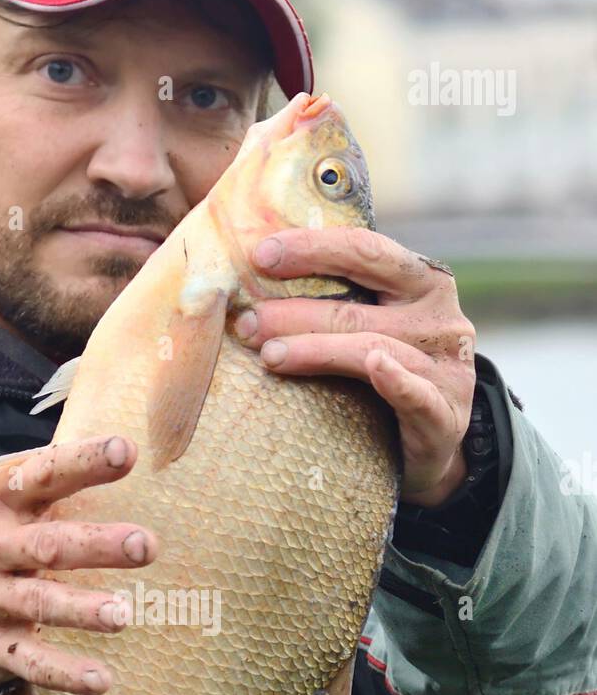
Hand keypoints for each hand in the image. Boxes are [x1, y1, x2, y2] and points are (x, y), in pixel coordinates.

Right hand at [0, 435, 156, 694]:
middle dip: (97, 544)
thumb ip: (49, 479)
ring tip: (123, 615)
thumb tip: (122, 443)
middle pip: (48, 545)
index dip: (83, 462)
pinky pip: (31, 663)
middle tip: (146, 545)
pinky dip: (65, 673)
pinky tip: (101, 681)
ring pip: (38, 603)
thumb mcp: (0, 503)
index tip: (127, 451)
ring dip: (82, 610)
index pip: (42, 475)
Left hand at [235, 227, 476, 506]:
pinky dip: (397, 379)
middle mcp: (438, 317)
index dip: (314, 249)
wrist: (434, 445)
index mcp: (421, 283)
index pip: (366, 252)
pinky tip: (376, 367)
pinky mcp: (446, 413)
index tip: (261, 255)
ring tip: (270, 356)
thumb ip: (337, 302)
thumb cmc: (390, 376)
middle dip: (297, 312)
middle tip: (248, 322)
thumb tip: (254, 285)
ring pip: (373, 348)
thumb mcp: (374, 327)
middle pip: (359, 306)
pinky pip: (418, 393)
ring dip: (317, 350)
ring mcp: (446, 366)